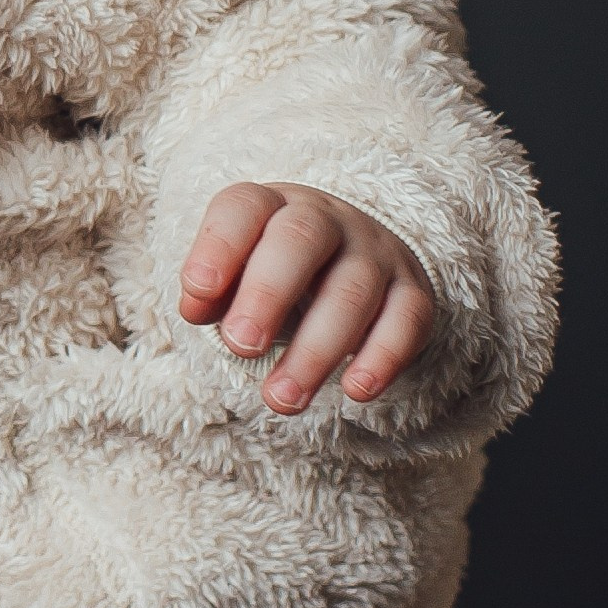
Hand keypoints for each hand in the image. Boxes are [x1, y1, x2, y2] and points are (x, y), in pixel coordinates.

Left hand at [177, 180, 436, 412]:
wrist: (347, 258)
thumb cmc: (271, 273)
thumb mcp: (234, 274)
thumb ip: (210, 291)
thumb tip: (196, 308)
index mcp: (271, 207)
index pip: (244, 208)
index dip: (219, 246)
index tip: (198, 290)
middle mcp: (326, 220)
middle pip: (301, 241)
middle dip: (267, 295)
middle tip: (240, 346)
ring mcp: (374, 253)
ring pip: (353, 291)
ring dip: (316, 350)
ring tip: (282, 399)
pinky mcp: (411, 291)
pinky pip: (407, 318)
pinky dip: (383, 356)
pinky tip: (356, 389)